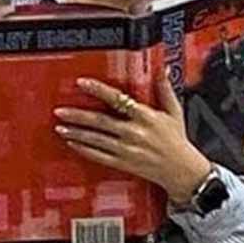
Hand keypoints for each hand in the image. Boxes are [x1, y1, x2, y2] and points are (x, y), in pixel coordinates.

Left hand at [53, 69, 212, 204]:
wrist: (183, 171)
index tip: (82, 83)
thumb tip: (161, 71)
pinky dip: (84, 150)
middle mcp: (134, 133)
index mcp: (145, 117)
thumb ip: (164, 90)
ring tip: (60, 127)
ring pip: (96, 140)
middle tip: (60, 110)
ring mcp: (127, 150)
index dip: (98, 90)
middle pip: (100, 121)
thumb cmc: (177, 140)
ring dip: (76, 133)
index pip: (118, 99)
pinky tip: (72, 143)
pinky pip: (99, 156)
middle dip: (78, 115)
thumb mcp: (174, 112)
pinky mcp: (124, 164)